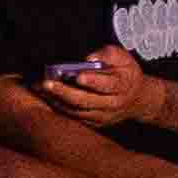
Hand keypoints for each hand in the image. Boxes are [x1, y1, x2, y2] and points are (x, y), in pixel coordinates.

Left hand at [46, 42, 164, 126]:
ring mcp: (104, 116)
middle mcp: (113, 104)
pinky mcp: (95, 123)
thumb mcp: (123, 58)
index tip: (78, 76)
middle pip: (86, 100)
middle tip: (47, 83)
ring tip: (41, 90)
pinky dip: (60, 108)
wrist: (136, 99)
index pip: (108, 85)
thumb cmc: (126, 73)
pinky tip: (48, 98)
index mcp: (123, 85)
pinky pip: (74, 117)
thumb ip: (108, 54)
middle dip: (64, 92)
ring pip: (77, 111)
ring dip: (57, 101)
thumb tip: (89, 58)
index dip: (93, 81)